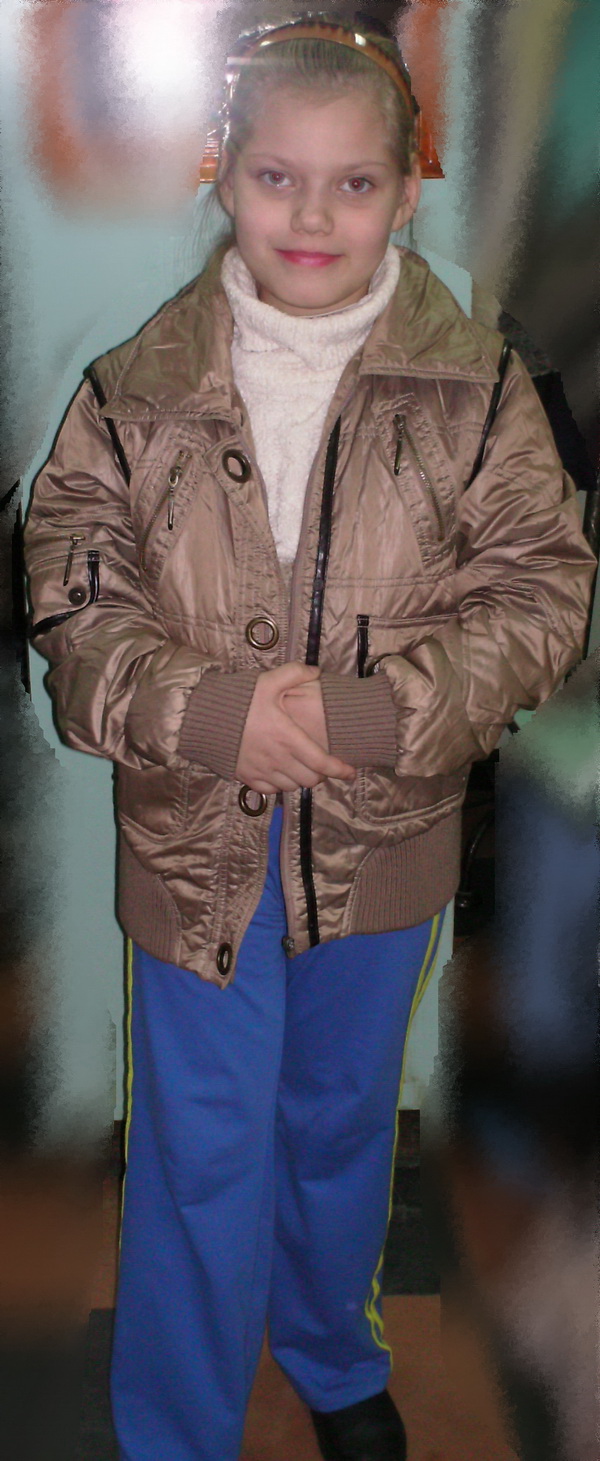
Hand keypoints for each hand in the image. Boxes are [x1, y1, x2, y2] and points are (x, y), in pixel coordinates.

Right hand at [236, 662, 355, 793]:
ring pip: (293, 786)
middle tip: (321, 763)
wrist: (203, 718)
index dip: (339, 770)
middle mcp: (277, 758)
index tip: (350, 772)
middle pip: (310, 778)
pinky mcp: (247, 777)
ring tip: (302, 767)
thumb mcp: (267, 681)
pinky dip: (281, 785)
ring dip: (301, 779)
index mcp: (287, 737)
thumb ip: (294, 673)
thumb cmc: (238, 700)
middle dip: (320, 773)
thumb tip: (317, 671)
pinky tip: (281, 772)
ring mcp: (262, 771)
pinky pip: (272, 790)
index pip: (321, 762)